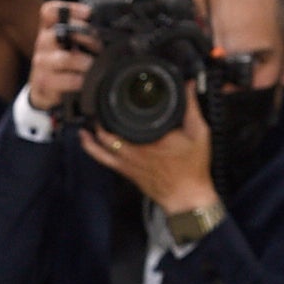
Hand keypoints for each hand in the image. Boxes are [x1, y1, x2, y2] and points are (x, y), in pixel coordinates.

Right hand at [27, 3, 96, 114]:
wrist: (46, 90)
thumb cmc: (65, 62)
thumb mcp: (70, 44)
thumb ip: (83, 34)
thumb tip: (110, 30)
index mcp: (49, 29)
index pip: (50, 11)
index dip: (69, 9)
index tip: (89, 14)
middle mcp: (43, 43)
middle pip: (60, 32)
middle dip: (86, 37)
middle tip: (100, 46)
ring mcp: (41, 64)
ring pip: (65, 59)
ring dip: (85, 62)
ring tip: (94, 66)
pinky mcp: (43, 83)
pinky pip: (66, 80)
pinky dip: (81, 80)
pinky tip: (86, 81)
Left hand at [80, 81, 215, 215]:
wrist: (186, 197)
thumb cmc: (192, 169)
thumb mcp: (198, 133)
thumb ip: (191, 108)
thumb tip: (187, 86)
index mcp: (149, 139)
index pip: (124, 118)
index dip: (114, 103)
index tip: (112, 92)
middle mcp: (133, 151)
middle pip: (105, 131)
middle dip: (99, 116)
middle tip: (98, 102)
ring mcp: (126, 163)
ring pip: (99, 146)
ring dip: (92, 131)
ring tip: (89, 117)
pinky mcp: (125, 171)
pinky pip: (102, 159)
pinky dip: (91, 148)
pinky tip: (86, 139)